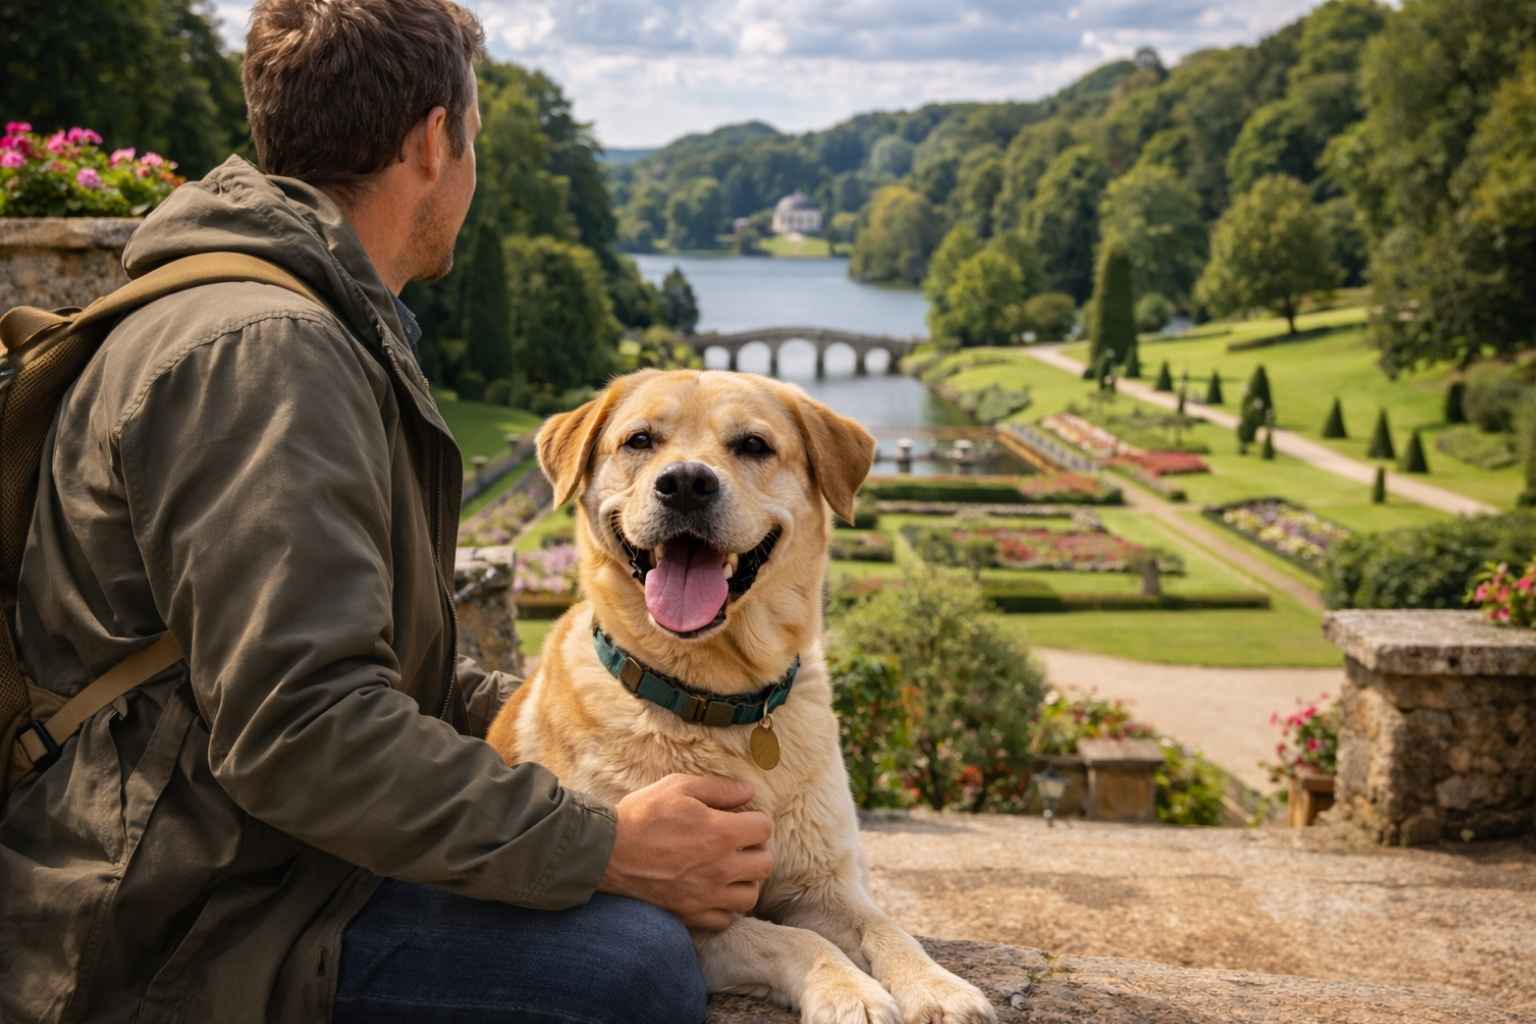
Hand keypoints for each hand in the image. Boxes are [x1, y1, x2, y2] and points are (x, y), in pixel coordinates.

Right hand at [599, 773, 772, 930]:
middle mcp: (721, 868)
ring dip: (745, 881)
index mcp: (721, 833)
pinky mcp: (691, 914)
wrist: (606, 853)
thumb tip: (748, 791)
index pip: (764, 829)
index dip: (755, 820)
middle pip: (765, 864)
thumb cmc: (642, 816)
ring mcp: (707, 895)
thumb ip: (718, 789)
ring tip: (729, 869)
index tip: (741, 819)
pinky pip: (725, 919)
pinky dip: (724, 907)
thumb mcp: (678, 787)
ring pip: (750, 896)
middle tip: (739, 844)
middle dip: (756, 850)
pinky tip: (712, 891)